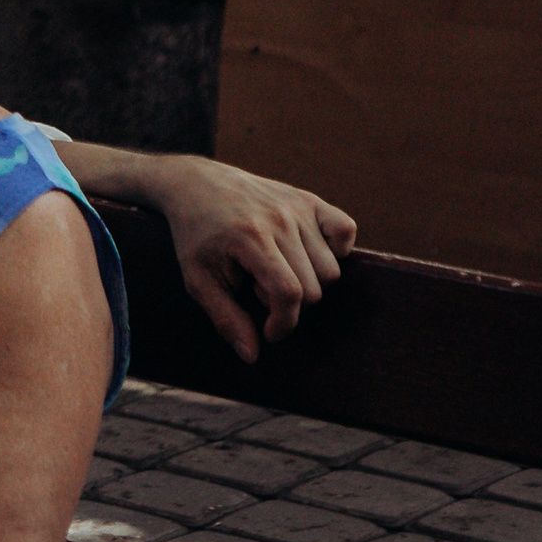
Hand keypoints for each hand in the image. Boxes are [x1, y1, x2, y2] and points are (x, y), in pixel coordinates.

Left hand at [150, 156, 359, 361]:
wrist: (195, 185)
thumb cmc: (195, 236)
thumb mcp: (197, 279)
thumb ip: (225, 318)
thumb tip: (253, 356)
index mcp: (249, 238)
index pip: (289, 293)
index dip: (283, 323)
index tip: (268, 331)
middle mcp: (279, 219)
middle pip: (314, 287)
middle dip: (289, 304)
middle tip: (258, 290)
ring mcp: (297, 206)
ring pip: (332, 268)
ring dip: (308, 281)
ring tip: (274, 271)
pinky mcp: (309, 199)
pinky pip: (346, 230)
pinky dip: (336, 250)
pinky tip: (305, 254)